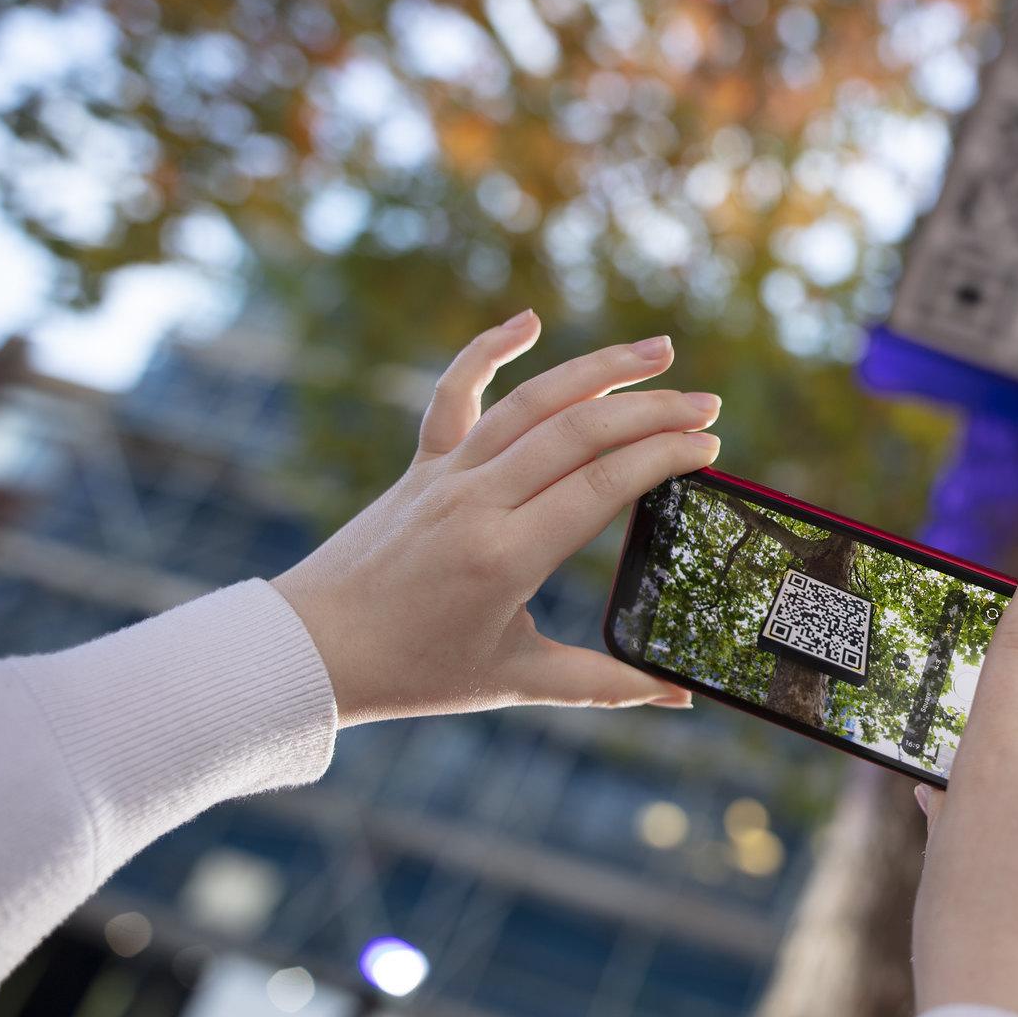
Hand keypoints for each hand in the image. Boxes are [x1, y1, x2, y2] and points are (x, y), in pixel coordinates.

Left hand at [272, 311, 721, 725]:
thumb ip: (605, 683)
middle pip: (579, 432)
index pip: (603, 486)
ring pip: (531, 401)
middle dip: (653, 411)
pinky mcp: (420, 464)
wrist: (307, 649)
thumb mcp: (515, 680)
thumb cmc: (413, 673)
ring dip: (599, 369)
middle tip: (709, 405)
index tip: (709, 448)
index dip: (663, 458)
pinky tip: (528, 319)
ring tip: (660, 351)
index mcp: (506, 557)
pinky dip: (488, 348)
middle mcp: (477, 502)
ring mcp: (445, 474)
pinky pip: (454, 392)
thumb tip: (682, 698)